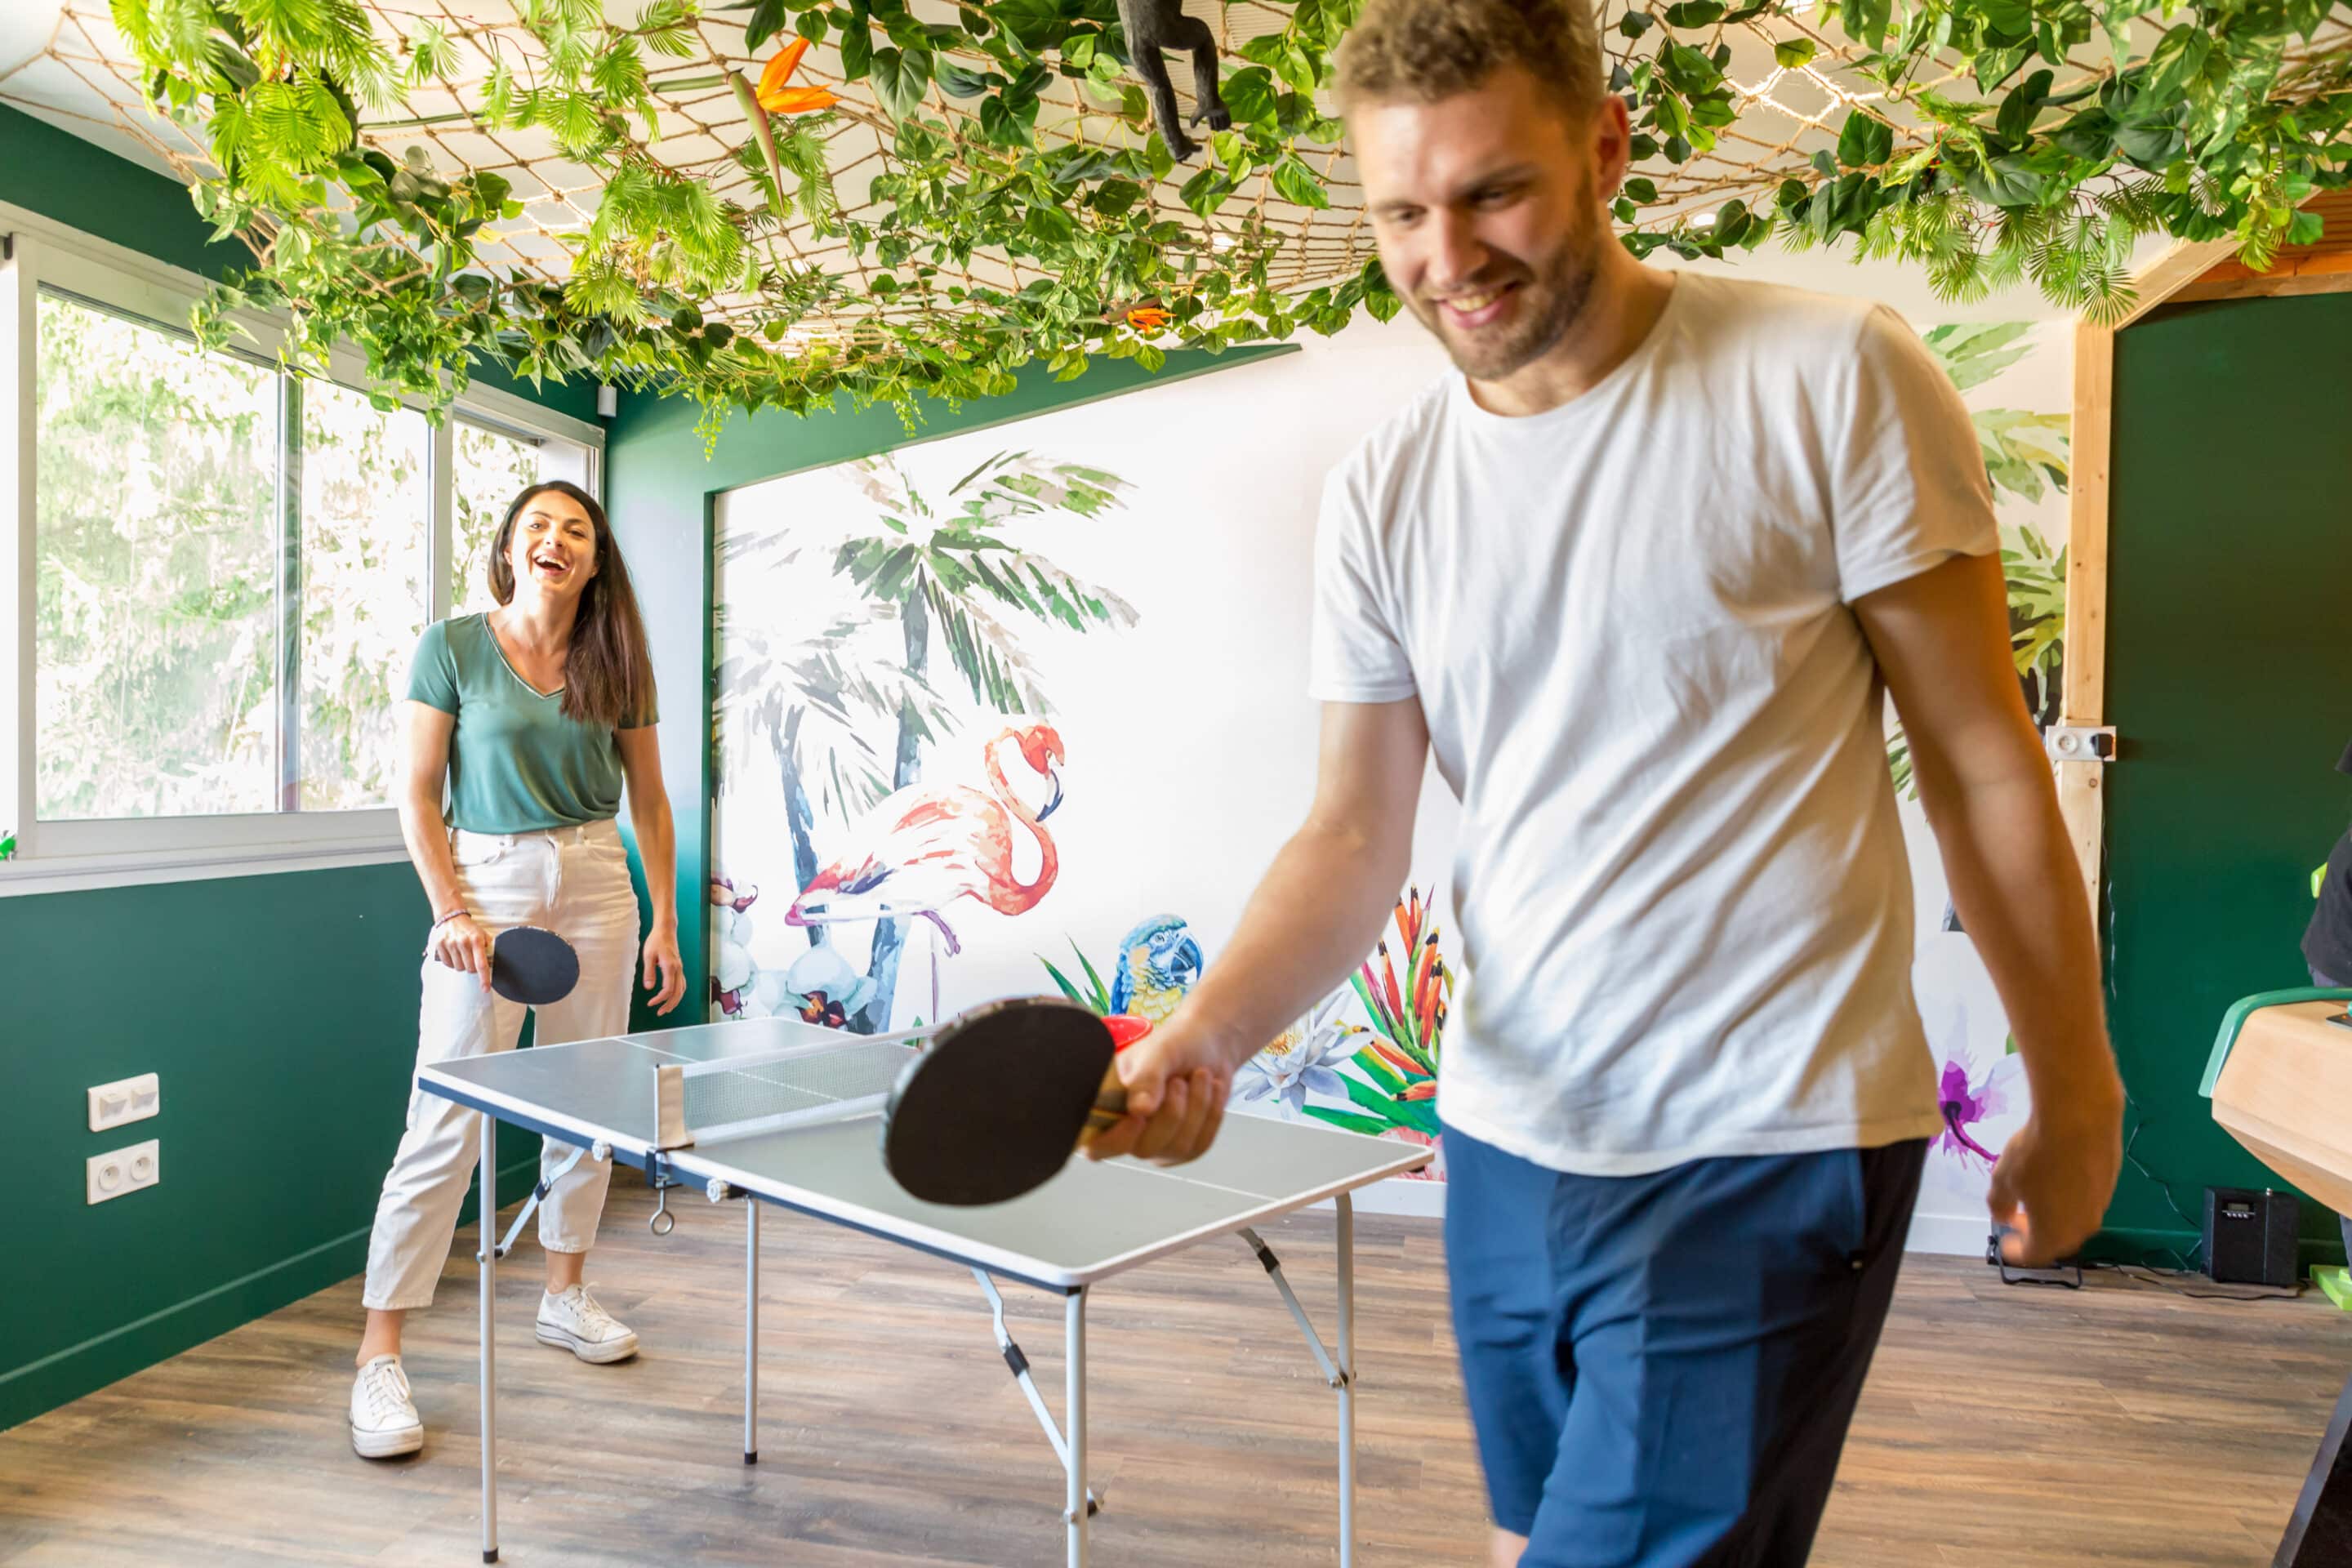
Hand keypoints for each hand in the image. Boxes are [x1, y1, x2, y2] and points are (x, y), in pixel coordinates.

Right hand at [429, 913, 493, 992]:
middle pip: (470, 969)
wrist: (451, 916)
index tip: (486, 988)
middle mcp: (463, 942)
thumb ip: (489, 948)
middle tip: (471, 958)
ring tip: (462, 954)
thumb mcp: (483, 934)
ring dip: (462, 965)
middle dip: (472, 967)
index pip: (481, 964)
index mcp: (476, 939)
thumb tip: (494, 962)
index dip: (484, 978)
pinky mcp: (439, 945)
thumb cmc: (469, 928)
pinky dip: (451, 962)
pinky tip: (453, 953)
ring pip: (458, 968)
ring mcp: (450, 943)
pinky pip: (447, 964)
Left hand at [641, 923, 685, 1015]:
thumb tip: (648, 988)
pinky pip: (682, 984)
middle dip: (669, 1004)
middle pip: (677, 992)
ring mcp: (680, 969)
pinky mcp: (679, 968)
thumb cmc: (656, 941)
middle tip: (660, 1012)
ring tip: (666, 1009)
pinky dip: (678, 993)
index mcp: (670, 966)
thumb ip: (649, 972)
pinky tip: (672, 997)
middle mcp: (678, 969)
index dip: (659, 999)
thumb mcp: (648, 956)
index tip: (650, 1003)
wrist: (666, 930)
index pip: (668, 989)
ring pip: (682, 989)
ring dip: (675, 1001)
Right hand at [1081, 1011, 1240, 1166]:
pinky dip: (1211, 1113)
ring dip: (1196, 1106)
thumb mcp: (1159, 1052)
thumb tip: (1139, 1110)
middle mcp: (1128, 1132)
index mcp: (1107, 1106)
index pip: (1096, 1146)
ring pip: (1178, 1147)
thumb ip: (1146, 1078)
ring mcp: (1157, 1144)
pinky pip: (1200, 1144)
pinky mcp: (1184, 1148)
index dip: (1115, 1140)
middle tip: (1179, 1080)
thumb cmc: (1176, 1044)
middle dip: (1171, 1111)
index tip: (1138, 1116)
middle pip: (1144, 1148)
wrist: (1209, 1045)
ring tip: (1200, 1075)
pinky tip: (1212, 1088)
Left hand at [1987, 1079, 2124, 1265]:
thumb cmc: (2036, 1154)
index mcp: (2055, 1235)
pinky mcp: (2111, 1184)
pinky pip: (2085, 1202)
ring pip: (2073, 1222)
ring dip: (2053, 1216)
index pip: (2034, 1255)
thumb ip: (1999, 1205)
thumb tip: (2003, 1216)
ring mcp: (2101, 1206)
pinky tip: (2056, 1178)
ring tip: (2034, 1197)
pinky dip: (2069, 1200)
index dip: (2017, 1252)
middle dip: (2036, 1235)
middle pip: (2057, 1242)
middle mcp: (2082, 1228)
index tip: (2005, 1243)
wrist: (2080, 1119)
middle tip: (2018, 1220)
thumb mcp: (2004, 1179)